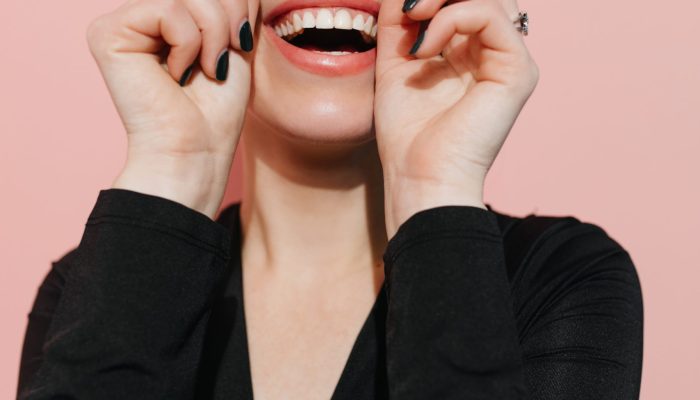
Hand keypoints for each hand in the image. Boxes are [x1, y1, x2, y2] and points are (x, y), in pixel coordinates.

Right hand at [86, 0, 258, 217]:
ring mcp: (121, 21)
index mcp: (167, 17)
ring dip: (212, 34)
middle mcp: (140, 14)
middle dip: (228, 17)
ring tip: (199, 70)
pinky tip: (175, 75)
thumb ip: (232, 3)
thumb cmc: (216, 108)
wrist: (197, 151)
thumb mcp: (236, 41)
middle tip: (217, 63)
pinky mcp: (107, 33)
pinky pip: (169, 10)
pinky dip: (187, 45)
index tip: (236, 47)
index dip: (237, 9)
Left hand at [374, 0, 538, 235]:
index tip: (401, 12)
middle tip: (410, 8)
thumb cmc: (407, 134)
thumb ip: (398, 23)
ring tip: (414, 22)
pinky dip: (452, 18)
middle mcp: (495, 53)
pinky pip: (492, 16)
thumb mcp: (395, 64)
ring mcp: (510, 61)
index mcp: (471, 52)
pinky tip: (425, 47)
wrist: (420, 176)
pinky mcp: (517, 71)